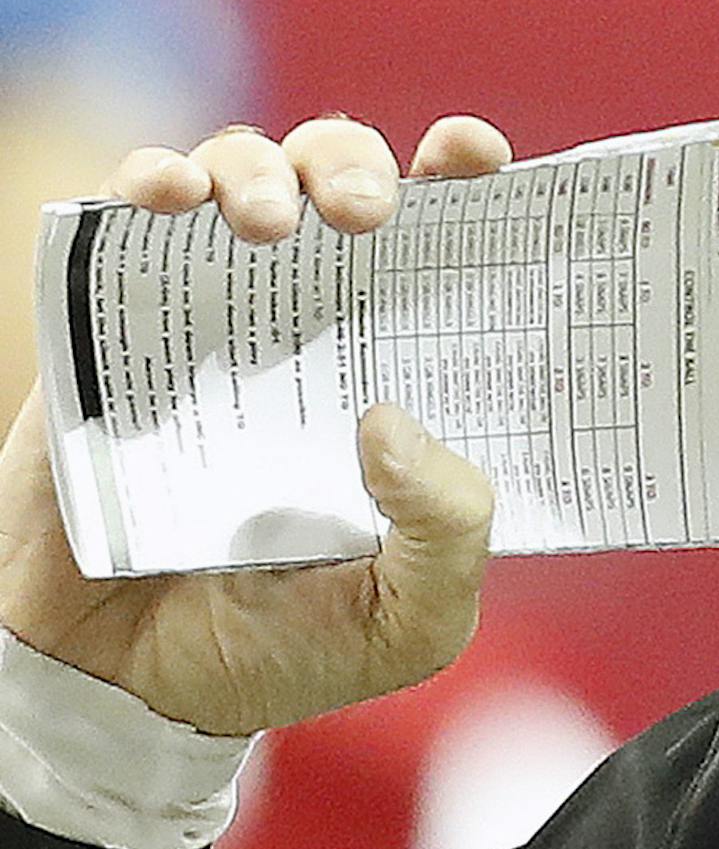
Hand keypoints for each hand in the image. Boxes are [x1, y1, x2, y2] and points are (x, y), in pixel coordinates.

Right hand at [0, 113, 510, 736]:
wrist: (131, 692)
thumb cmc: (291, 648)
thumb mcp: (415, 618)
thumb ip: (448, 530)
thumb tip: (394, 420)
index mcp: (409, 369)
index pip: (453, 247)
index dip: (467, 181)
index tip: (475, 155)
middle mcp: (321, 324)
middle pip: (342, 181)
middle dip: (357, 164)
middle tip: (369, 214)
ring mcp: (216, 317)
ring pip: (239, 176)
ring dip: (259, 168)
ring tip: (275, 226)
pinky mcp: (113, 326)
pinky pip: (125, 219)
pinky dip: (147, 183)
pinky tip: (167, 200)